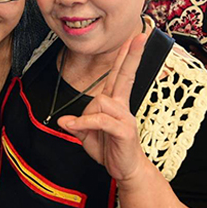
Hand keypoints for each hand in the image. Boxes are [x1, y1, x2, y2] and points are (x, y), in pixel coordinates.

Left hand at [57, 34, 151, 183]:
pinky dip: (84, 123)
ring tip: (84, 130)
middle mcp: (122, 106)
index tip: (134, 39)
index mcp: (115, 102)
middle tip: (141, 36)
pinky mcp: (123, 130)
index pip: (119, 74)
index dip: (125, 56)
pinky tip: (74, 126)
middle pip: (125, 76)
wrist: (125, 170)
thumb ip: (78, 124)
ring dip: (86, 116)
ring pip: (101, 101)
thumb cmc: (109, 148)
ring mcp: (125, 117)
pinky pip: (100, 119)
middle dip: (132, 56)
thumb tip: (65, 120)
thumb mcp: (88, 135)